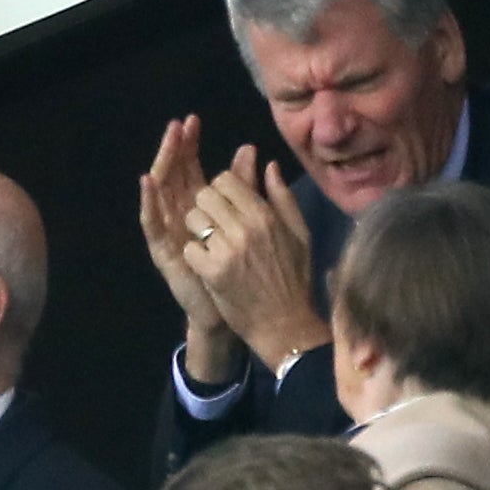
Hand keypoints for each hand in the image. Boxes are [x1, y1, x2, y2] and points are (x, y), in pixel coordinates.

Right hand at [140, 116, 236, 382]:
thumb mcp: (249, 221)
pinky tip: (147, 181)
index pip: (192, 168)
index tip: (193, 121)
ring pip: (161, 193)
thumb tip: (250, 149)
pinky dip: (148, 203)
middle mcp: (182, 216)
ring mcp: (171, 233)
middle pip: (174, 175)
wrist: (245, 311)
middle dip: (175, 149)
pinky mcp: (165, 251)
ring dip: (161, 166)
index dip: (190, 145)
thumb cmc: (246, 269)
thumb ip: (247, 187)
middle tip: (177, 125)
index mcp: (202, 207)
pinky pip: (152, 224)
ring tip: (165, 144)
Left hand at [183, 146, 331, 372]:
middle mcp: (245, 226)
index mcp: (264, 214)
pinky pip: (190, 248)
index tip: (226, 207)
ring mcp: (227, 249)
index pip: (225, 180)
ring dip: (197, 230)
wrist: (285, 324)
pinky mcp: (213, 272)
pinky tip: (208, 266)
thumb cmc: (294, 277)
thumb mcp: (299, 233)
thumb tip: (269, 166)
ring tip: (211, 246)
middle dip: (205, 207)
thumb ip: (282, 197)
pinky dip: (196, 256)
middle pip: (205, 195)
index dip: (220, 190)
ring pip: (193, 219)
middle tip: (215, 227)